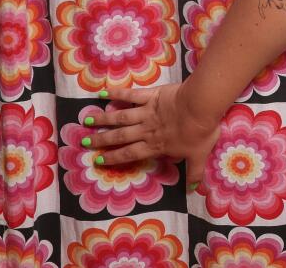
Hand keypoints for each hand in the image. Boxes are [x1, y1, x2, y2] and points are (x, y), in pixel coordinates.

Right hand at [93, 81, 221, 168]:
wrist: (201, 107)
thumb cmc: (200, 132)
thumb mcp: (199, 156)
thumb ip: (194, 172)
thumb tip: (192, 191)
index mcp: (155, 146)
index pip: (130, 154)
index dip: (114, 158)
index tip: (98, 160)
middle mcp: (146, 130)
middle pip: (120, 136)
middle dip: (101, 140)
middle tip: (84, 141)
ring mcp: (147, 112)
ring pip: (121, 117)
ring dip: (103, 119)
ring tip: (87, 120)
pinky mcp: (151, 96)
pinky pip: (131, 95)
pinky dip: (118, 93)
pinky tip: (104, 93)